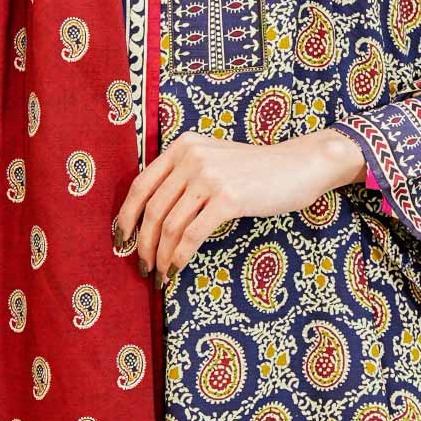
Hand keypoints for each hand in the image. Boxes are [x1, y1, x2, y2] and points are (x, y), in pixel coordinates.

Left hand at [113, 126, 367, 281]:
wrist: (299, 165)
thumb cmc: (257, 171)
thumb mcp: (215, 160)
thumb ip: (186, 175)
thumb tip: (153, 216)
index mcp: (183, 146)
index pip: (141, 184)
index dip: (126, 216)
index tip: (121, 239)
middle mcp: (192, 157)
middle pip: (152, 209)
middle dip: (143, 244)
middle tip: (143, 266)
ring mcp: (210, 177)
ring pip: (169, 225)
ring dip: (160, 256)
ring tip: (160, 274)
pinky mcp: (228, 198)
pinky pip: (191, 235)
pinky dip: (179, 257)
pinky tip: (177, 270)